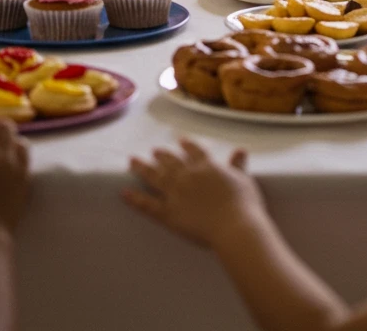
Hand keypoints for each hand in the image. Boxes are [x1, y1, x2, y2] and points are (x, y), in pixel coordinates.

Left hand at [124, 139, 265, 249]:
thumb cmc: (243, 203)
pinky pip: (147, 204)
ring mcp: (176, 193)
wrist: (234, 226)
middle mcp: (187, 175)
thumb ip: (238, 165)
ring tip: (132, 161)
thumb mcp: (243, 179)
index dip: (186, 145)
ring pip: (154, 177)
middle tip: (153, 151)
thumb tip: (241, 150)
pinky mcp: (169, 213)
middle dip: (161, 155)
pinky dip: (134, 198)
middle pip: (170, 161)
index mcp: (206, 166)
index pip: (193, 150)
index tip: (180, 141)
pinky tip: (123, 193)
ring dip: (142, 168)